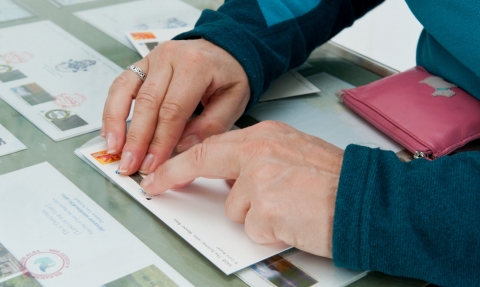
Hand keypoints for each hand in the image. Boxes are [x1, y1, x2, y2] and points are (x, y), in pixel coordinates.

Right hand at [102, 39, 249, 174]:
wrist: (224, 49)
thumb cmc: (228, 76)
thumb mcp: (234, 100)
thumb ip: (211, 126)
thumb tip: (181, 148)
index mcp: (196, 66)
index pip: (173, 110)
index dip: (160, 141)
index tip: (153, 166)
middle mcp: (170, 58)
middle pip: (147, 103)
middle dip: (137, 139)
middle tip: (130, 166)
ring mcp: (152, 58)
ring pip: (125, 92)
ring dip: (116, 124)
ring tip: (113, 151)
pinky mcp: (141, 63)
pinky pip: (120, 86)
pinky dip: (112, 110)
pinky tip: (110, 132)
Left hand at [140, 121, 343, 257]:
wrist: (367, 198)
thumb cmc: (336, 180)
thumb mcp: (293, 154)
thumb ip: (259, 160)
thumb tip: (231, 176)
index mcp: (265, 136)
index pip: (212, 145)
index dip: (181, 161)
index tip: (161, 172)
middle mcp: (259, 151)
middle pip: (204, 162)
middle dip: (174, 175)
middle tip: (154, 185)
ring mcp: (260, 179)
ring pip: (236, 208)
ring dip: (256, 216)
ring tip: (288, 209)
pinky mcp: (266, 208)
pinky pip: (254, 228)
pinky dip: (270, 231)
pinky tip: (293, 221)